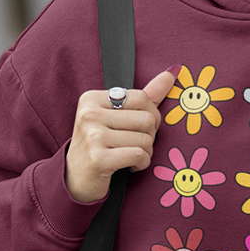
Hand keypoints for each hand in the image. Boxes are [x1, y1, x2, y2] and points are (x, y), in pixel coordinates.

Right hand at [65, 67, 177, 202]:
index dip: (151, 115)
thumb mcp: (117, 116)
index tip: (139, 129)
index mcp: (92, 98)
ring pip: (145, 139)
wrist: (75, 179)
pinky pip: (139, 155)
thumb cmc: (100, 145)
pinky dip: (141, 163)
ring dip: (146, 153)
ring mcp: (92, 136)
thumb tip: (174, 71)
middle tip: (135, 145)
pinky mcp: (98, 159)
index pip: (142, 98)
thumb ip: (145, 95)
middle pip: (147, 119)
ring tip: (131, 156)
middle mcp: (89, 114)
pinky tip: (130, 166)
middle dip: (149, 136)